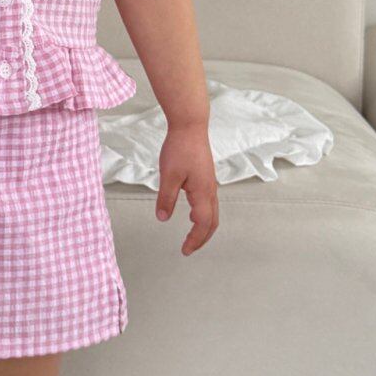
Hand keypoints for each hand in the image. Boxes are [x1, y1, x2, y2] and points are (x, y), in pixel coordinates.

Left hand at [155, 122, 218, 255]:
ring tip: (191, 235)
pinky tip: (193, 213)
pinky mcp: (206, 177)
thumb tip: (163, 218)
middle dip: (202, 238)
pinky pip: (209, 202)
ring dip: (204, 227)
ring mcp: (209, 183)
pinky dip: (203, 214)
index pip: (203, 224)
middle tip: (189, 248)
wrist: (190, 126)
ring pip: (212, 212)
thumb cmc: (180, 148)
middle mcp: (210, 190)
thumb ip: (166, 198)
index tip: (185, 250)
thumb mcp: (168, 175)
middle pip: (212, 222)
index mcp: (203, 192)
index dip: (195, 239)